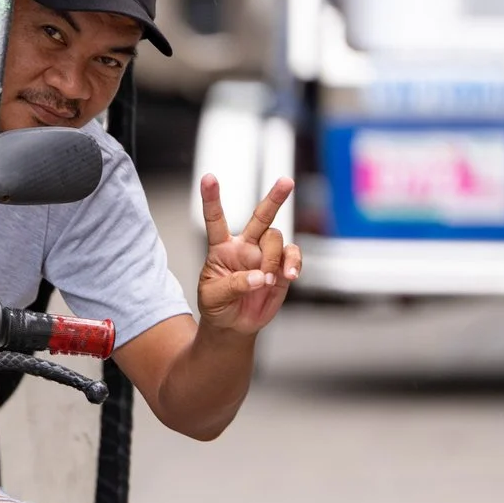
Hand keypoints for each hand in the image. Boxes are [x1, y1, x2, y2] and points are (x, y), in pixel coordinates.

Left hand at [197, 174, 298, 334]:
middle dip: (275, 198)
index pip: (215, 220)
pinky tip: (291, 275)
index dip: (212, 199)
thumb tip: (261, 276)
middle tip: (286, 181)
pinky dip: (294, 263)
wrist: (234, 325)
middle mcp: (246, 246)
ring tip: (267, 280)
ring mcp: (265, 255)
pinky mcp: (282, 268)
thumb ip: (234, 285)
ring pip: (276, 239)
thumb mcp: (213, 298)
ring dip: (272, 258)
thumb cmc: (217, 307)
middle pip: (261, 216)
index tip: (208, 178)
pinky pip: (293, 255)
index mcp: (221, 248)